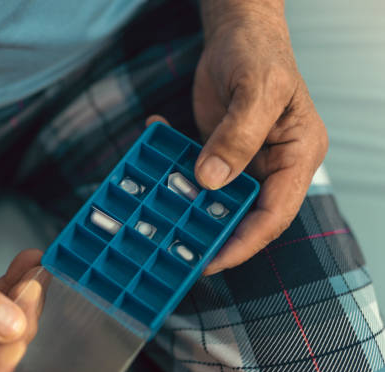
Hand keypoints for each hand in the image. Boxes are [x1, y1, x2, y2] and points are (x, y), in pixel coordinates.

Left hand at [148, 4, 327, 274]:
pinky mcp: (219, 154)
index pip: (274, 213)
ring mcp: (245, 161)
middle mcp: (273, 165)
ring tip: (160, 219)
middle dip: (214, 235)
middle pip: (246, 214)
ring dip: (190, 208)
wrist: (237, 34)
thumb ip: (237, 137)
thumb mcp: (254, 91)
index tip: (213, 260)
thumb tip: (210, 182)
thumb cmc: (257, 54)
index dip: (245, 242)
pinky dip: (173, 168)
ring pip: (218, 199)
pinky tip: (153, 153)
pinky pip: (196, 173)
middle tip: (179, 251)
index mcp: (296, 156)